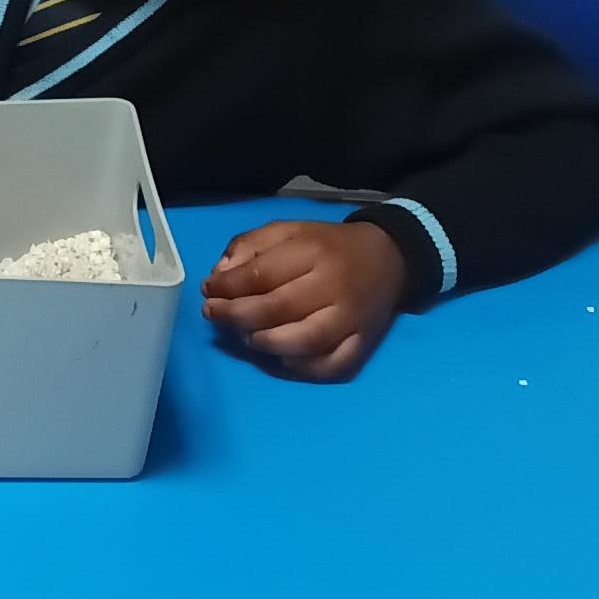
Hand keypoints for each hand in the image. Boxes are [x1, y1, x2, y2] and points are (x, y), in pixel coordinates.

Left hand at [202, 219, 407, 382]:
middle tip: (213, 315)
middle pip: (277, 308)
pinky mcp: (363, 343)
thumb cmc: (328, 245)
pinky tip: (284, 358)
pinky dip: (304, 368)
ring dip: (265, 343)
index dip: (227, 287)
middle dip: (236, 316)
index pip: (261, 274)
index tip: (208, 290)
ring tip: (247, 336)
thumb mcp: (289, 230)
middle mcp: (334, 286)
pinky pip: (332, 365)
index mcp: (313, 251)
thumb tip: (219, 277)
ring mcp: (351, 319)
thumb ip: (250, 246)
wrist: (389, 257)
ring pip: (303, 341)